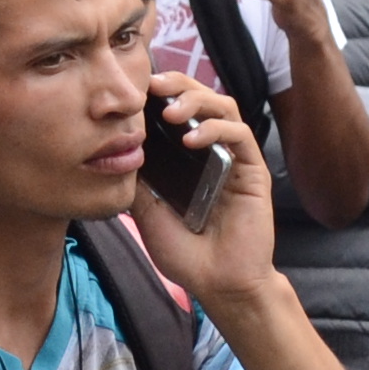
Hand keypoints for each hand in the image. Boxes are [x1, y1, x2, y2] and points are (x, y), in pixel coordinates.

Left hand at [126, 73, 273, 302]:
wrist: (219, 285)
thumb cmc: (186, 253)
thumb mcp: (147, 212)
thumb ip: (137, 181)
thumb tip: (115, 150)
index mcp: (188, 157)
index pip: (178, 110)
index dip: (160, 93)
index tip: (135, 88)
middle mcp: (213, 151)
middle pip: (202, 98)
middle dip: (178, 85)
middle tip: (153, 85)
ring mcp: (235, 158)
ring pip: (224, 107)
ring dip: (197, 100)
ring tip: (171, 112)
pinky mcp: (254, 170)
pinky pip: (240, 135)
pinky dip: (216, 129)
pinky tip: (193, 140)